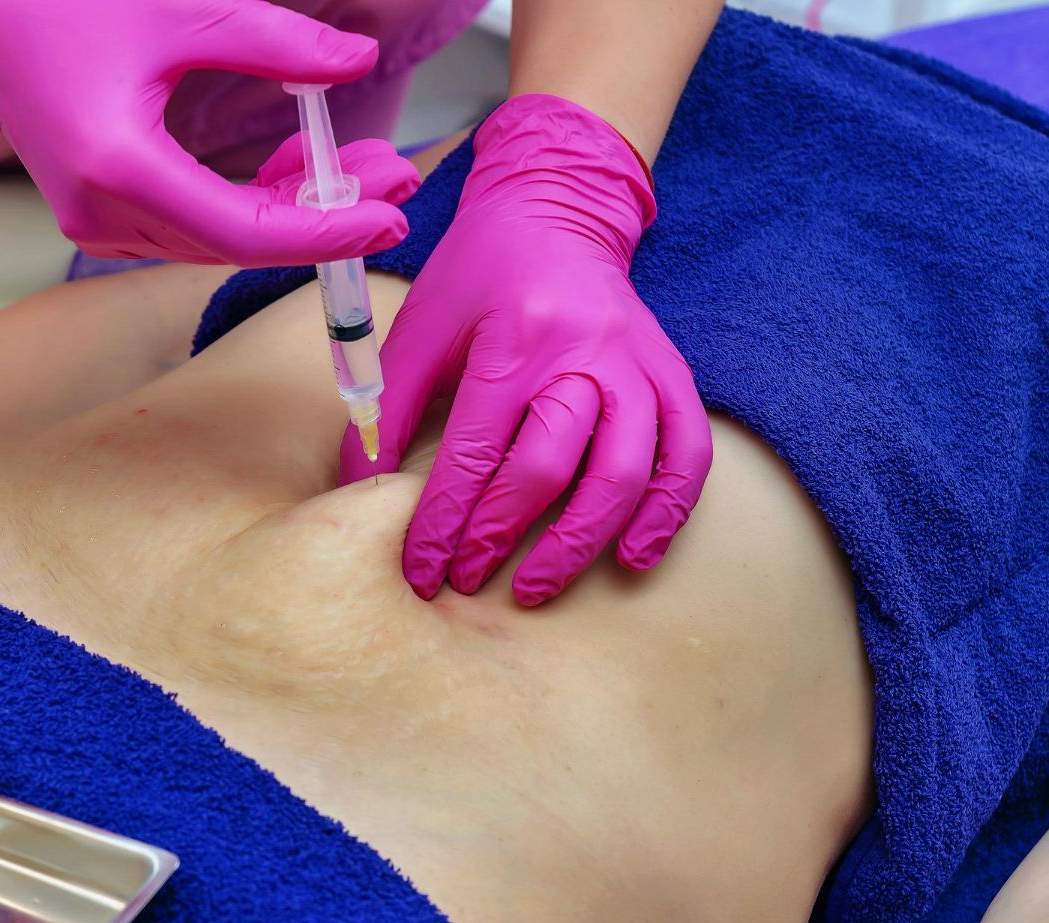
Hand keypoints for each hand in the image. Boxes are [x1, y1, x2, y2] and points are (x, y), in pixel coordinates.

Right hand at [0, 0, 414, 264]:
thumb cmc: (61, 4)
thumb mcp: (180, 12)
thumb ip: (275, 43)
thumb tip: (353, 64)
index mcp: (118, 168)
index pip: (245, 231)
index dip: (325, 230)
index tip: (389, 219)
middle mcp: (103, 213)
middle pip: (239, 242)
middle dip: (324, 215)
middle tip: (395, 181)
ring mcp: (97, 223)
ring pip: (220, 240)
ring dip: (293, 209)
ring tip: (361, 167)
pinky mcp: (100, 216)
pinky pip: (194, 227)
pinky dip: (250, 204)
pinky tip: (299, 168)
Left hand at [339, 94, 711, 605]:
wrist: (556, 209)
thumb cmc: (479, 274)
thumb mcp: (420, 326)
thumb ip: (387, 406)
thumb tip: (360, 488)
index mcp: (513, 335)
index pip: (476, 450)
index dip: (445, 521)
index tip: (423, 571)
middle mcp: (584, 350)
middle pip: (551, 465)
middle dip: (502, 534)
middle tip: (467, 579)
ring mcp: (636, 363)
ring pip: (625, 470)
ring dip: (581, 541)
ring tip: (537, 587)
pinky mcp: (671, 373)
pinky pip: (688, 453)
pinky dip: (666, 512)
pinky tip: (633, 557)